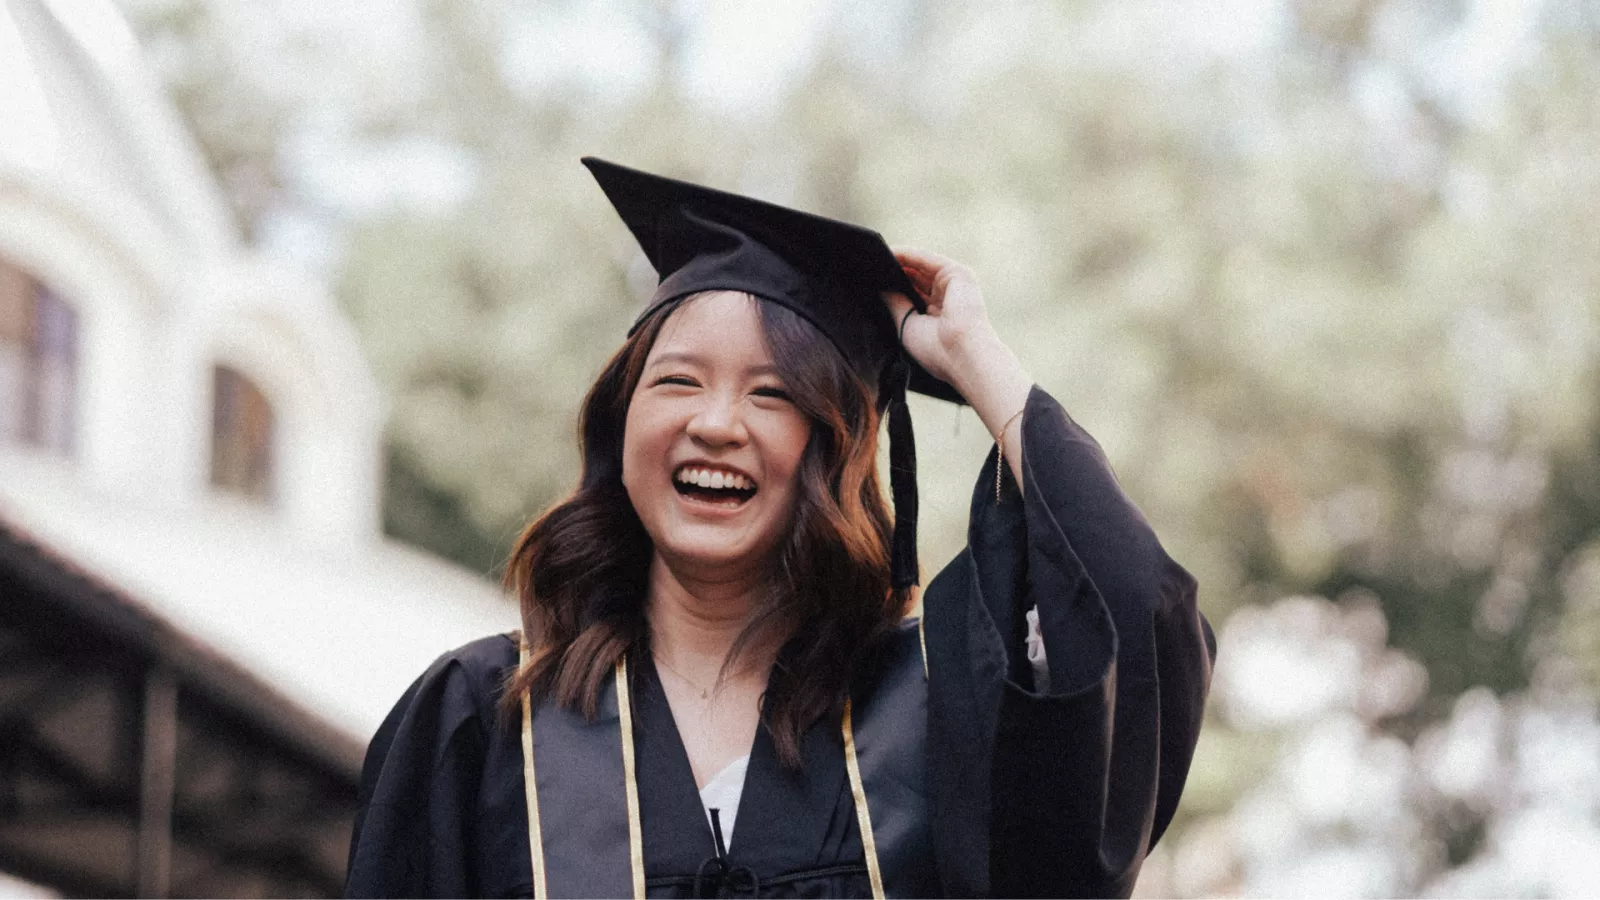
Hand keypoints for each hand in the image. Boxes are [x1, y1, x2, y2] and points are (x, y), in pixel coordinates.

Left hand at [882, 248, 1033, 486]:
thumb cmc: (936, 349)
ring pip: (920, 266)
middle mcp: (947, 299)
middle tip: (865, 266)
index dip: (892, 287)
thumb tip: (879, 287)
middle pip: (915, 278)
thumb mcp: (906, 324)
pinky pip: (926, 259)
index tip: (868, 281)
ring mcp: (954, 285)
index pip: (912, 295)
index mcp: (938, 317)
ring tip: (872, 257)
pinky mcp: (957, 273)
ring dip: (897, 260)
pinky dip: (908, 254)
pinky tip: (888, 252)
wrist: (962, 353)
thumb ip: (894, 303)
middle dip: (893, 272)